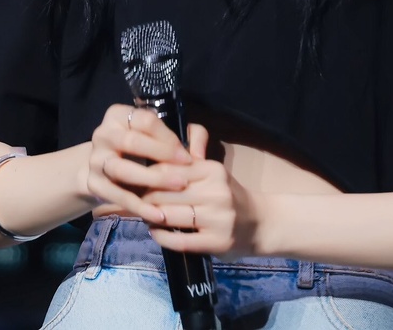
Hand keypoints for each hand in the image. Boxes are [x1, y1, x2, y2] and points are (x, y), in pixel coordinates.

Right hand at [83, 104, 192, 227]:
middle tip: (184, 173)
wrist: (103, 168)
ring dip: (152, 180)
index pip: (146, 121)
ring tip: (176, 189)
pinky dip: (139, 206)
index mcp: (119, 115)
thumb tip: (199, 155)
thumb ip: (189, 135)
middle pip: (131, 142)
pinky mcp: (93, 184)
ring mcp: (96, 160)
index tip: (187, 157)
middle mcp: (103, 134)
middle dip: (161, 156)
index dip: (168, 138)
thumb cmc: (141, 147)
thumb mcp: (161, 134)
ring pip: (122, 169)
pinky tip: (158, 215)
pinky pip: (117, 196)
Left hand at [142, 123, 263, 258]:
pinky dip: (162, 237)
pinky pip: (180, 240)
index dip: (149, 175)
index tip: (136, 179)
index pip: (170, 169)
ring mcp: (217, 218)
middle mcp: (216, 192)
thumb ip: (190, 156)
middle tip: (134, 200)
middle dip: (145, 197)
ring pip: (170, 216)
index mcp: (212, 170)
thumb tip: (161, 149)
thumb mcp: (213, 170)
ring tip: (143, 215)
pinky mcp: (217, 242)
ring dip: (151, 217)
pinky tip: (155, 233)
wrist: (259, 223)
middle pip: (166, 193)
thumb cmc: (227, 194)